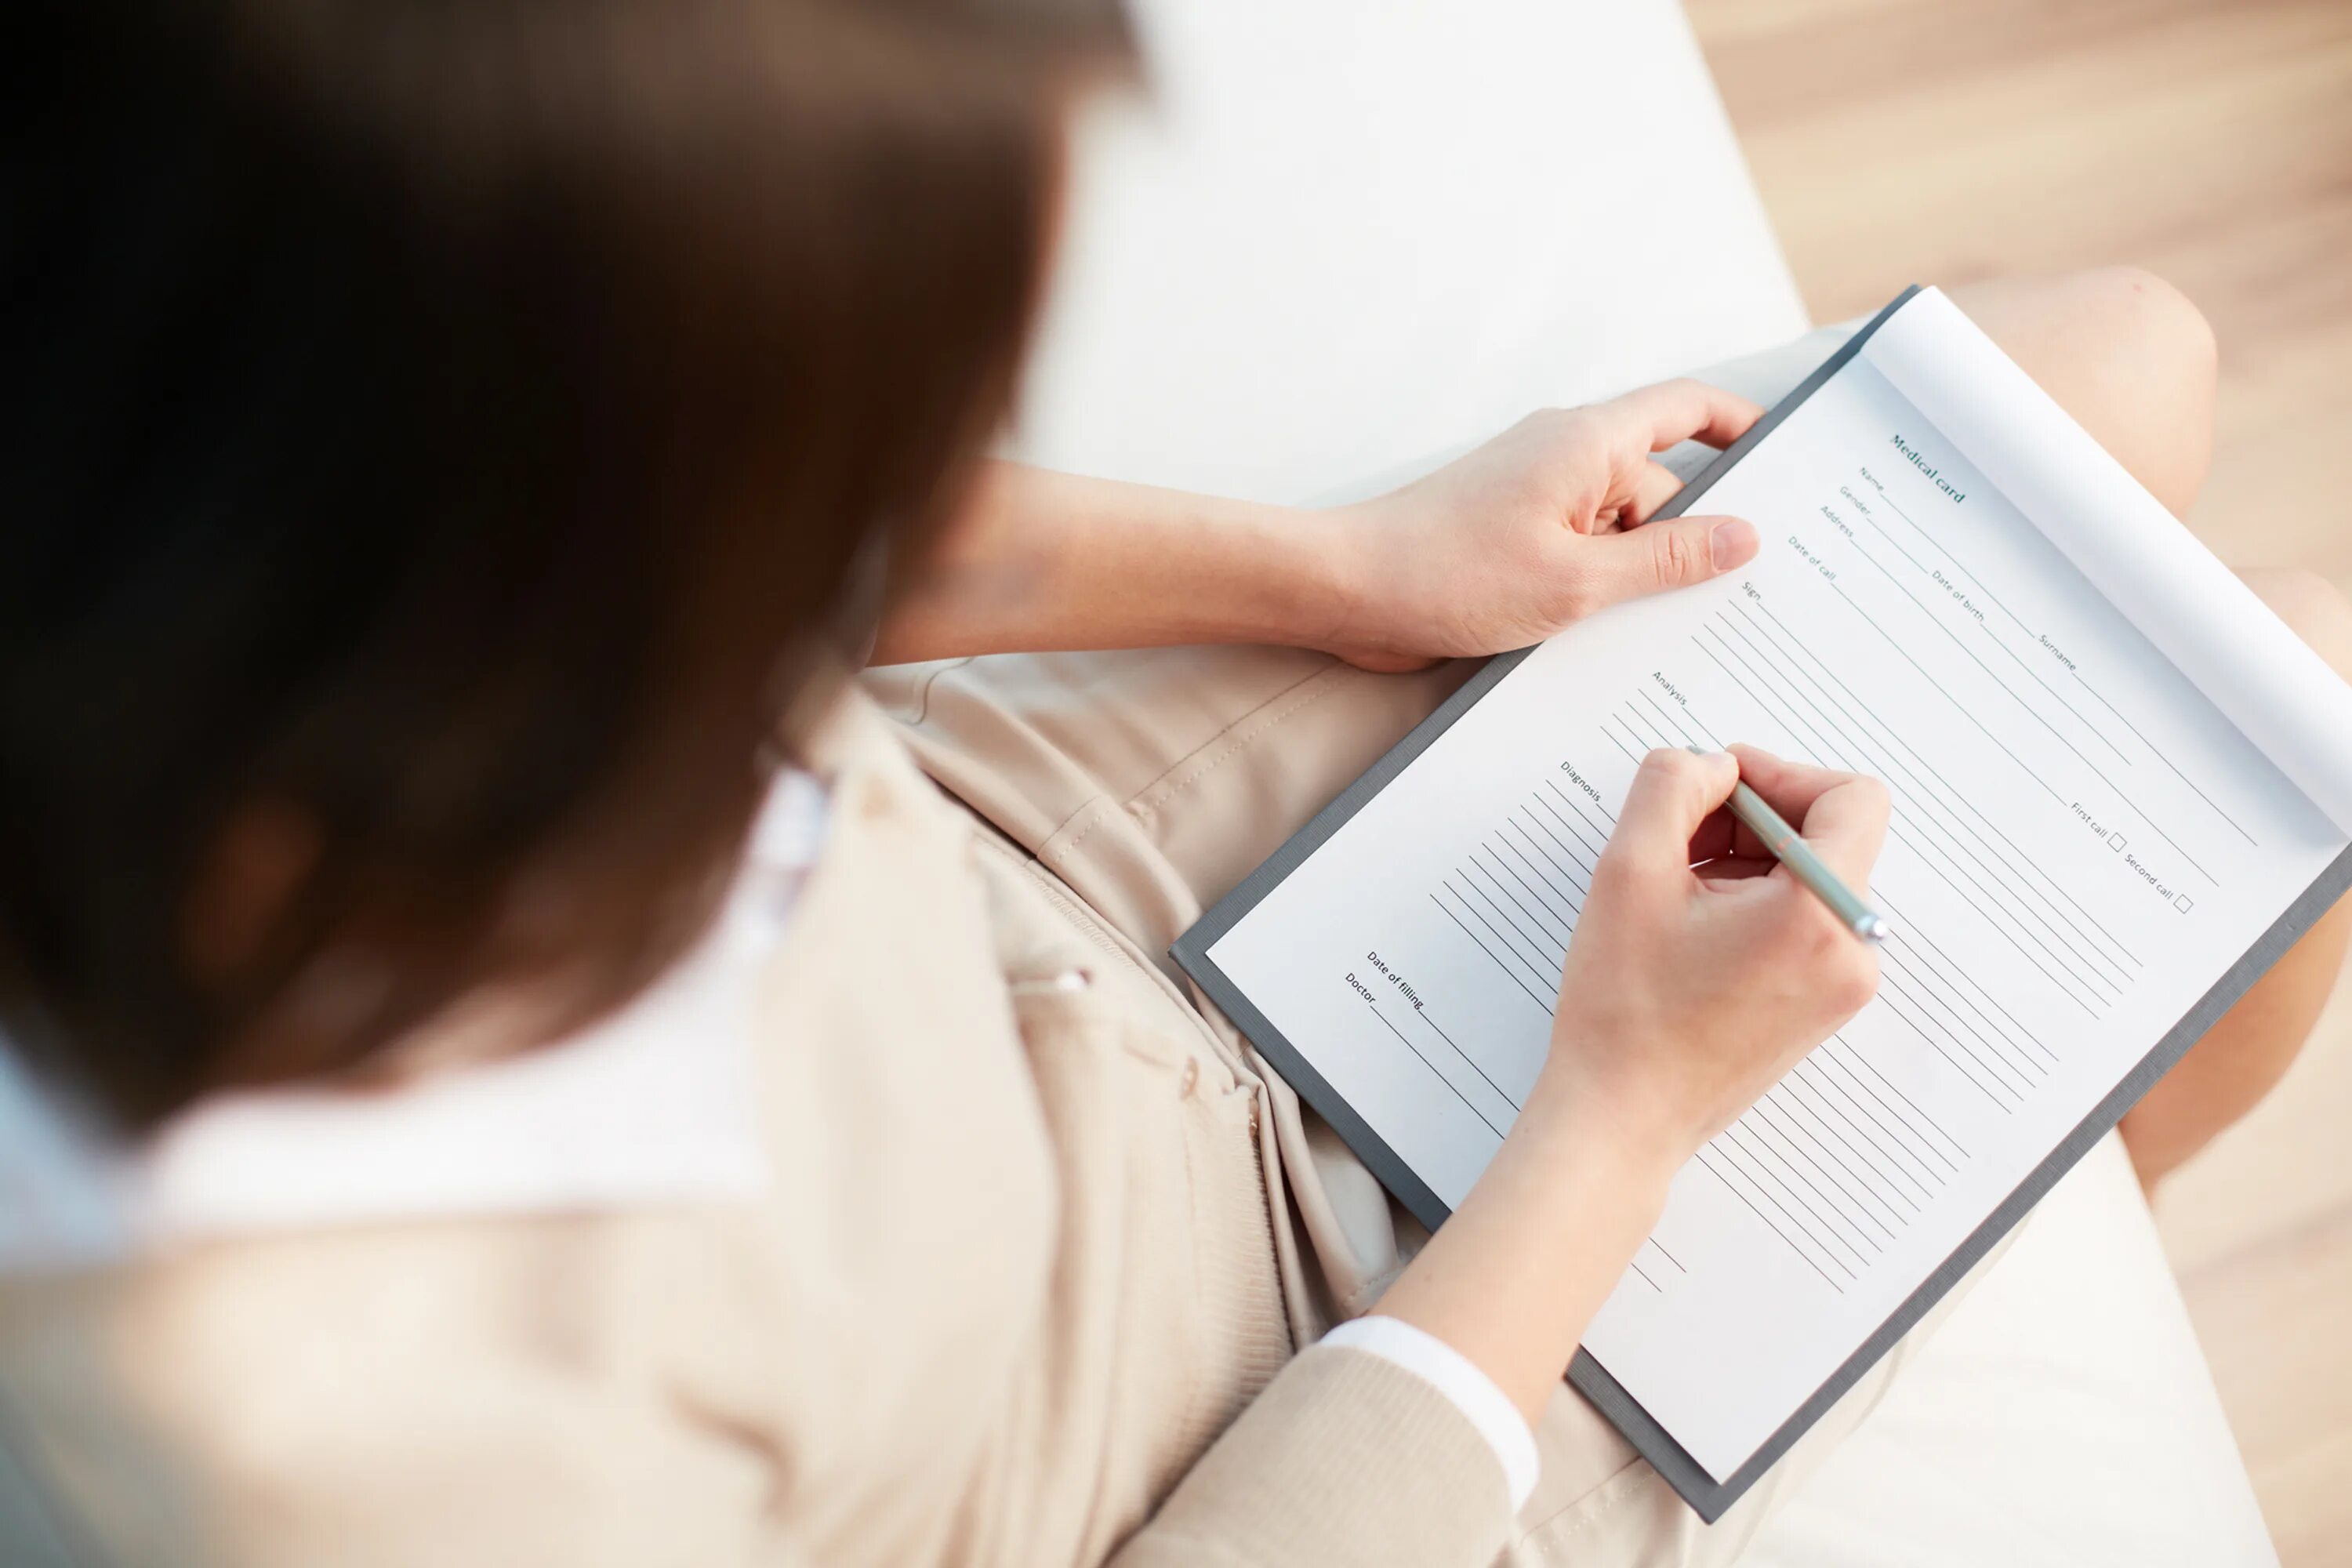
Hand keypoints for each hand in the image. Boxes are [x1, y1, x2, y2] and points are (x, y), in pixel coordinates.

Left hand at [1309, 381, 1765, 671]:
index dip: (1744, 427)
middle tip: (1741, 596)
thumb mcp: (1579, 581)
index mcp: (1590, 442)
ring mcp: (1537, 498)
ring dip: (1642, 576)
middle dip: (1694, 539)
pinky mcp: (1514, 537)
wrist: (1347, 591)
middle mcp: (1566, 458)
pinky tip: (1612, 635)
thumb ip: (1667, 560)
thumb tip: (1744, 537)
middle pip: (1661, 488)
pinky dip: (1602, 588)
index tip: (1789, 461)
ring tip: (1664, 629)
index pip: (1689, 410)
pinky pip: (1581, 555)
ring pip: (1621, 531)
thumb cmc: (1447, 574)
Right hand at [1537, 745, 1889, 1167]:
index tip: (1719, 789)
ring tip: (1678, 889)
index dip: (1782, 774)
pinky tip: (1693, 924)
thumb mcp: (1627, 870)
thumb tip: (1712, 765)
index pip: (1852, 797)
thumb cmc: (1624, 1011)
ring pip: (1814, 876)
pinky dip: (1755, 901)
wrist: (1622, 1115)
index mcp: (1818, 916)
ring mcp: (1843, 984)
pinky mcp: (1823, 1004)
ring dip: (1749, 860)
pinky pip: (1806, 920)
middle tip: (1679, 838)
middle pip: (1830, 835)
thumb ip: (1671, 786)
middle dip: (1754, 819)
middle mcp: (1852, 952)